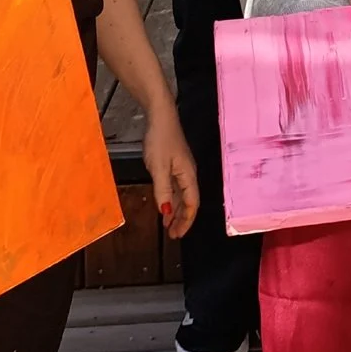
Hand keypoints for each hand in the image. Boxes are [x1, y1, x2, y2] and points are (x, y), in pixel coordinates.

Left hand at [144, 109, 200, 238]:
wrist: (161, 116)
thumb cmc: (161, 139)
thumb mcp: (158, 167)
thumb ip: (162, 191)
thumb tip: (166, 212)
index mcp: (188, 175)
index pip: (192, 204)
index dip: (186, 221)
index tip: (177, 234)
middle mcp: (188, 174)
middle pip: (189, 202)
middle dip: (182, 220)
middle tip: (173, 235)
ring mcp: (182, 168)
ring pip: (182, 196)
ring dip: (176, 211)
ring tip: (169, 226)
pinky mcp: (175, 164)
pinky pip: (176, 188)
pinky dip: (171, 199)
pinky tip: (164, 205)